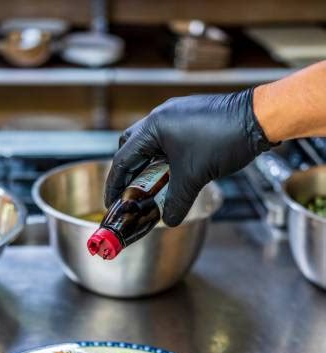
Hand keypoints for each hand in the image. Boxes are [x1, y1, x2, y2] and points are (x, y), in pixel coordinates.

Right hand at [105, 89, 271, 225]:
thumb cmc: (223, 141)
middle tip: (131, 192)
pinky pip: (168, 139)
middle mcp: (161, 117)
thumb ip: (176, 202)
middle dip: (129, 171)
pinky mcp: (191, 117)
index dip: (115, 183)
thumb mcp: (194, 178)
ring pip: (151, 143)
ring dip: (149, 165)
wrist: (257, 119)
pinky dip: (165, 158)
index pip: (123, 159)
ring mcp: (176, 115)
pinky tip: (175, 173)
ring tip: (152, 187)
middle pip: (132, 146)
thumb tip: (168, 221)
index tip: (112, 202)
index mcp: (153, 127)